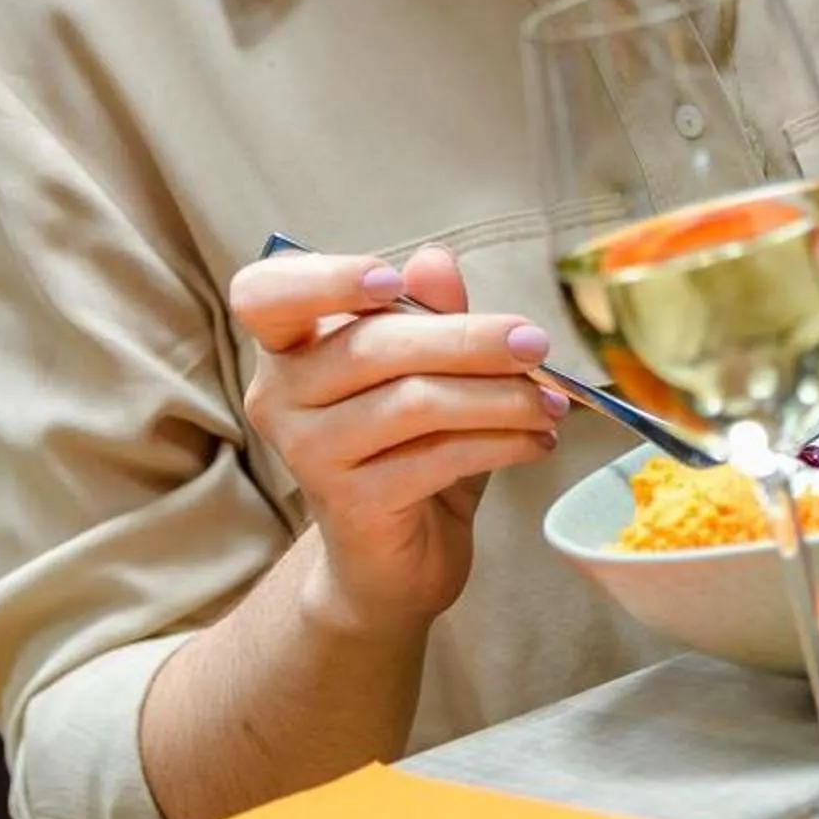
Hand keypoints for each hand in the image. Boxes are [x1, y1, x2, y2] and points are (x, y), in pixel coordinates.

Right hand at [231, 244, 568, 636]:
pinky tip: (538, 440)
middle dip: (469, 340)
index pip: (266, 294)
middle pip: (372, 346)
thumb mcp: (427, 369)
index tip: (394, 281)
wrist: (393, 558)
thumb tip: (434, 260)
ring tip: (551, 402)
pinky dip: (500, 443)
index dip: (325, 279)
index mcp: (289, 344)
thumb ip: (429, 313)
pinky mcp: (349, 505)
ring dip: (499, 397)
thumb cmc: (408, 444)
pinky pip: (435, 457)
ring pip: (412, 402)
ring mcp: (308, 454)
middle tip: (535, 342)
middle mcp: (281, 396)